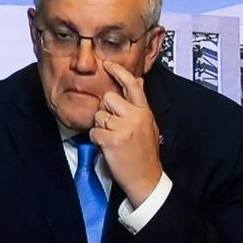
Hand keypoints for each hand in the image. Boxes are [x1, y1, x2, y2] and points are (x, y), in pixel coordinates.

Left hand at [90, 60, 162, 207]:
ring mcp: (124, 128)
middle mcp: (135, 116)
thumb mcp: (148, 123)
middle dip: (106, 111)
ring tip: (113, 139)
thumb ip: (140, 103)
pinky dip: (97, 140)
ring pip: (99, 115)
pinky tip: (108, 148)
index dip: (118, 71)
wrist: (146, 178)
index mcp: (144, 110)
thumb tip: (138, 80)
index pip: (131, 84)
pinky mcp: (112, 140)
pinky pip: (94, 132)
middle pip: (108, 98)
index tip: (107, 64)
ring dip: (101, 127)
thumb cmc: (145, 151)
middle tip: (114, 127)